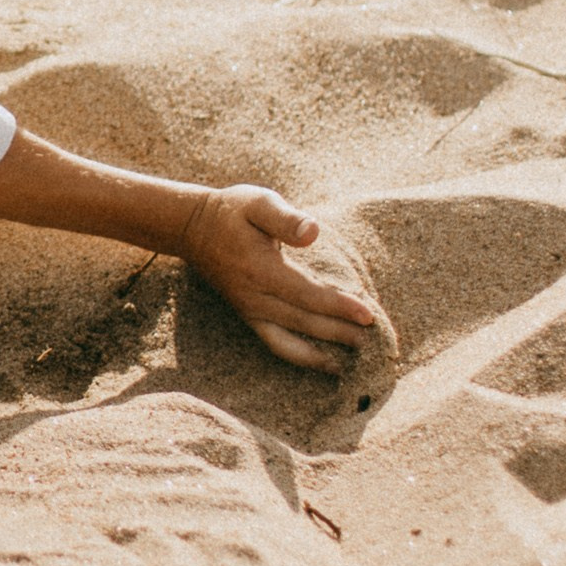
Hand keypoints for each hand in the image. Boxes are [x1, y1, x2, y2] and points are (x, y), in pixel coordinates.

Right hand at [172, 185, 377, 371]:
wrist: (192, 228)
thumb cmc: (232, 211)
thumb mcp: (258, 202)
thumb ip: (285, 219)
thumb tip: (313, 232)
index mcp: (261, 270)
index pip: (307, 294)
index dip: (339, 307)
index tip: (368, 315)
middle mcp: (255, 296)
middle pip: (304, 322)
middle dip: (340, 332)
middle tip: (373, 338)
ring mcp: (250, 310)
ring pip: (291, 341)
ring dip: (323, 352)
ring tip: (354, 358)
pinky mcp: (248, 316)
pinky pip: (276, 344)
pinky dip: (301, 357)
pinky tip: (325, 363)